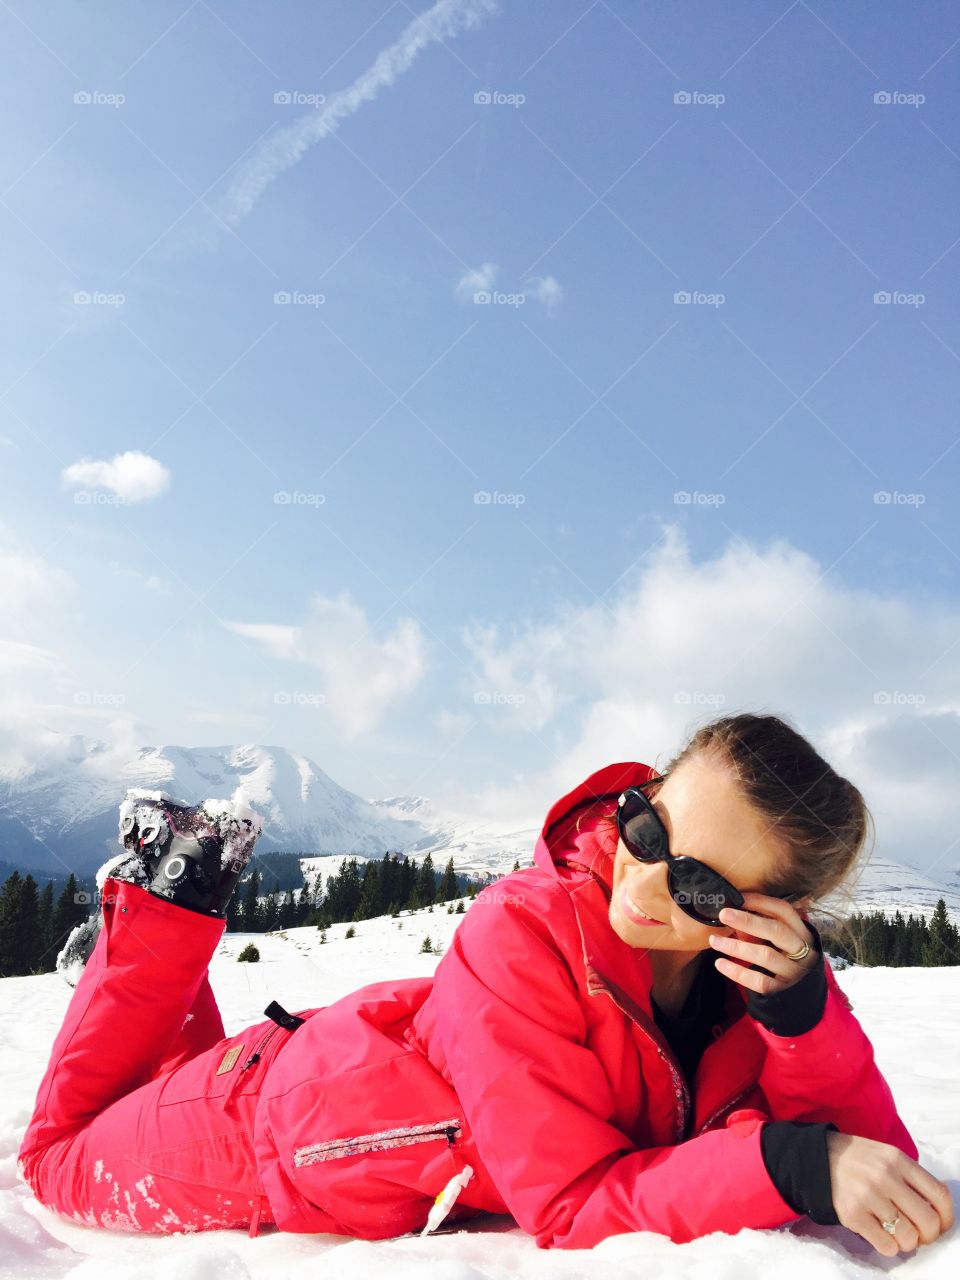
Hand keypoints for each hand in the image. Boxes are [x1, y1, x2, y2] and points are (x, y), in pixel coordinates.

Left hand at [708, 891, 818, 994]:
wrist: (799, 987)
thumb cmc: (782, 952)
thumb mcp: (778, 935)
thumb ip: (761, 923)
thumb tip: (732, 909)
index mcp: (800, 930)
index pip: (783, 910)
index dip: (761, 902)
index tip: (738, 898)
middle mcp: (802, 950)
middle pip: (777, 931)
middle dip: (748, 921)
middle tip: (723, 914)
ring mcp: (793, 971)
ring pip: (766, 955)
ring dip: (737, 946)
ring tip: (714, 940)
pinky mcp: (782, 989)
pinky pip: (760, 981)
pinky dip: (738, 972)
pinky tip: (720, 963)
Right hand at [826, 1130, 954, 1255]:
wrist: (814, 1157)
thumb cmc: (856, 1159)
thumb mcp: (886, 1155)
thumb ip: (910, 1175)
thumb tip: (938, 1203)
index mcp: (897, 1159)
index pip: (939, 1195)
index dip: (946, 1218)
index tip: (940, 1224)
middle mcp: (885, 1176)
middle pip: (928, 1222)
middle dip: (928, 1235)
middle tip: (918, 1234)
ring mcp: (868, 1196)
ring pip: (908, 1238)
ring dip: (906, 1242)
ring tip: (896, 1233)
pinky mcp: (853, 1214)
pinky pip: (886, 1245)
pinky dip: (888, 1246)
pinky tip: (881, 1235)